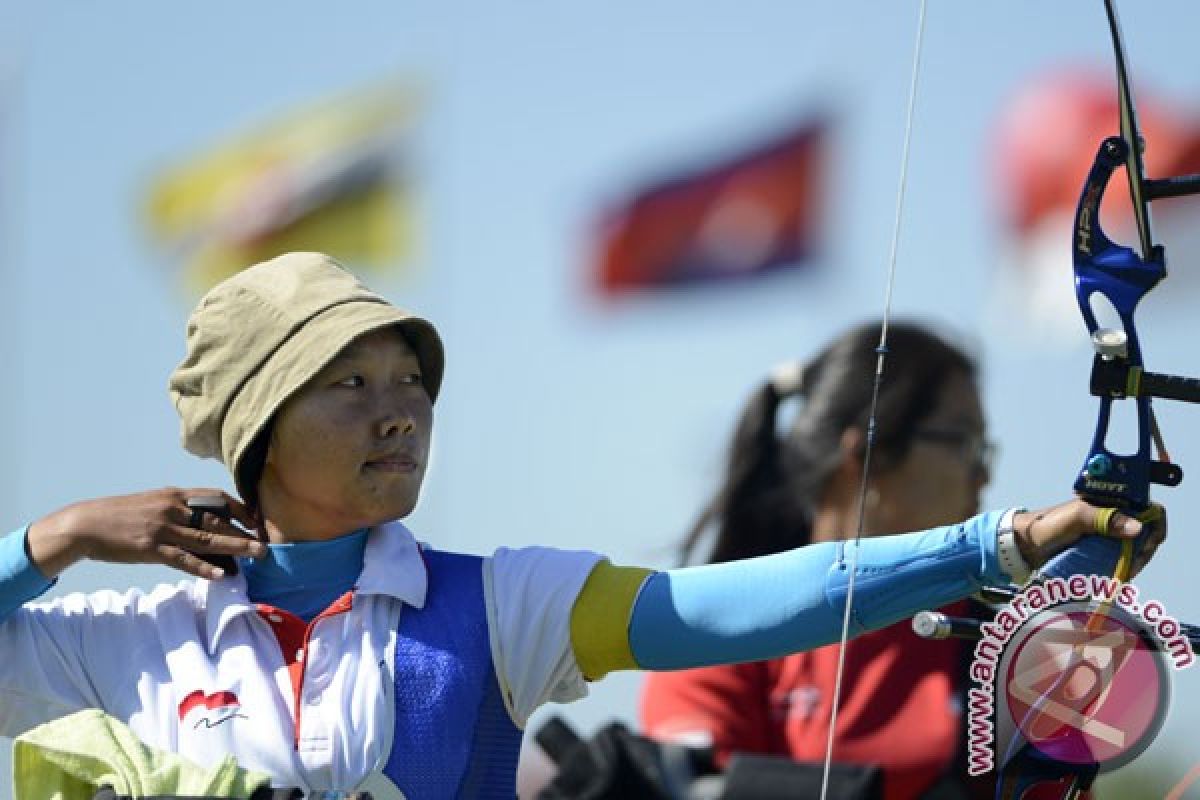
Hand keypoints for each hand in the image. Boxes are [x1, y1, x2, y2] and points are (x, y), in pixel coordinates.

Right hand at [26, 488, 265, 579]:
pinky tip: (221, 574)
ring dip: (235, 547)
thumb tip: (202, 523)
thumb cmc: (120, 516)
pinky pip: (183, 559)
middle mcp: (173, 509)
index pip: (216, 498)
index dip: (240, 508)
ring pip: (207, 539)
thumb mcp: (153, 504)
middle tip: (266, 542)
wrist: (85, 524)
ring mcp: (162, 529)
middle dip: (245, 530)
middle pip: (217, 519)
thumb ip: (178, 510)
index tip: (257, 520)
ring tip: (258, 555)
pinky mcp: (150, 549)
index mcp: (175, 495)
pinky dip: (203, 567)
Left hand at [1013, 499, 1166, 578]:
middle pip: (1146, 534)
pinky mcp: (1100, 552)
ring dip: (1134, 562)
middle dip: (1143, 550)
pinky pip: (1122, 561)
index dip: (1154, 527)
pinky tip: (1116, 575)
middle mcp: (1113, 518)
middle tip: (1130, 564)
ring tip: (1121, 572)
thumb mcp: (1077, 518)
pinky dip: (1123, 569)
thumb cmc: (1048, 525)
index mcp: (1111, 503)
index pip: (1149, 510)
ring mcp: (1108, 537)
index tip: (1145, 545)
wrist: (1024, 545)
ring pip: (1136, 550)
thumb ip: (1105, 519)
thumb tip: (1137, 528)